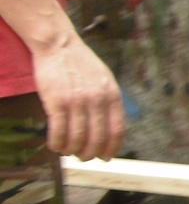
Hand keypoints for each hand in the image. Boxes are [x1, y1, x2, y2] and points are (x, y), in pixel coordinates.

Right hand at [31, 37, 123, 159]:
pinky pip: (59, 130)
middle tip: (84, 158)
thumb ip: (109, 102)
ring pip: (78, 138)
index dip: (112, 148)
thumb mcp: (105, 80)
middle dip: (91, 153)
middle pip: (98, 138)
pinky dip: (57, 143)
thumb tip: (109, 129)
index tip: (106, 157)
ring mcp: (77, 101)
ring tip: (68, 152)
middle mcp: (97, 100)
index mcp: (113, 95)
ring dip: (73, 150)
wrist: (59, 45)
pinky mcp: (56, 101)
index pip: (117, 130)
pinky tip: (55, 146)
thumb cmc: (81, 64)